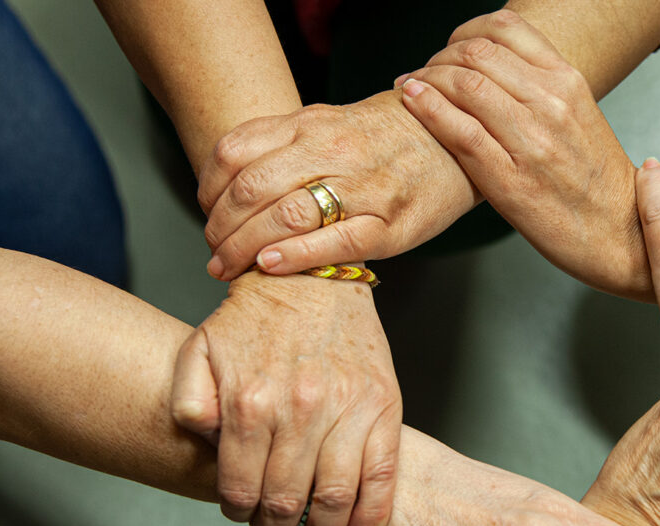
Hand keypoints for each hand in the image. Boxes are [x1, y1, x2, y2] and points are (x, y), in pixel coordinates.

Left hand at [171, 272, 401, 525]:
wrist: (313, 274)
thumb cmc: (257, 315)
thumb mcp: (199, 349)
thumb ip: (189, 400)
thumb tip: (204, 441)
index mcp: (251, 402)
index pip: (241, 488)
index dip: (238, 511)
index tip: (242, 512)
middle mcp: (300, 409)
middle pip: (286, 500)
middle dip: (275, 525)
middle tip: (273, 525)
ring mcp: (347, 408)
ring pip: (335, 497)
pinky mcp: (384, 405)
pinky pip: (382, 474)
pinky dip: (370, 515)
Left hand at [198, 90, 477, 280]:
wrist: (452, 141)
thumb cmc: (385, 141)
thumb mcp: (329, 123)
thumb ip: (283, 144)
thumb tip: (229, 180)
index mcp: (311, 124)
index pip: (236, 152)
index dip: (208, 188)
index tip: (207, 212)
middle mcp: (333, 150)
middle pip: (253, 188)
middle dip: (220, 228)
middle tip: (214, 252)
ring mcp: (364, 187)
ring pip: (287, 215)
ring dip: (245, 248)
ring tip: (229, 267)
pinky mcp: (390, 224)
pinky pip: (335, 242)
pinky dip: (295, 256)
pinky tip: (269, 266)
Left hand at [398, 11, 649, 299]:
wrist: (621, 233)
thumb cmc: (597, 181)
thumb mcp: (580, 116)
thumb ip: (541, 88)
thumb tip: (494, 68)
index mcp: (569, 83)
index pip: (506, 28)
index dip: (466, 31)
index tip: (452, 47)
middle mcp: (551, 104)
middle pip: (477, 53)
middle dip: (439, 56)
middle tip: (425, 71)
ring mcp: (531, 142)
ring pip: (463, 85)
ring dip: (426, 78)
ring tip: (411, 86)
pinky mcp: (511, 180)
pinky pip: (459, 131)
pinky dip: (427, 108)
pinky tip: (412, 101)